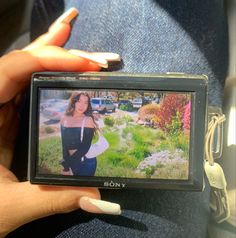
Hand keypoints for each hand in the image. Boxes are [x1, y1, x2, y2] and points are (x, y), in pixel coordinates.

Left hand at [0, 8, 120, 236]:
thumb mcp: (10, 206)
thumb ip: (54, 198)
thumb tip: (98, 196)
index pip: (12, 71)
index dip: (49, 60)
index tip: (86, 65)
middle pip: (20, 65)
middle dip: (55, 51)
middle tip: (87, 47)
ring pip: (25, 75)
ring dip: (54, 61)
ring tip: (81, 54)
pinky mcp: (6, 120)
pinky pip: (27, 91)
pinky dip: (47, 78)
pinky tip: (63, 73)